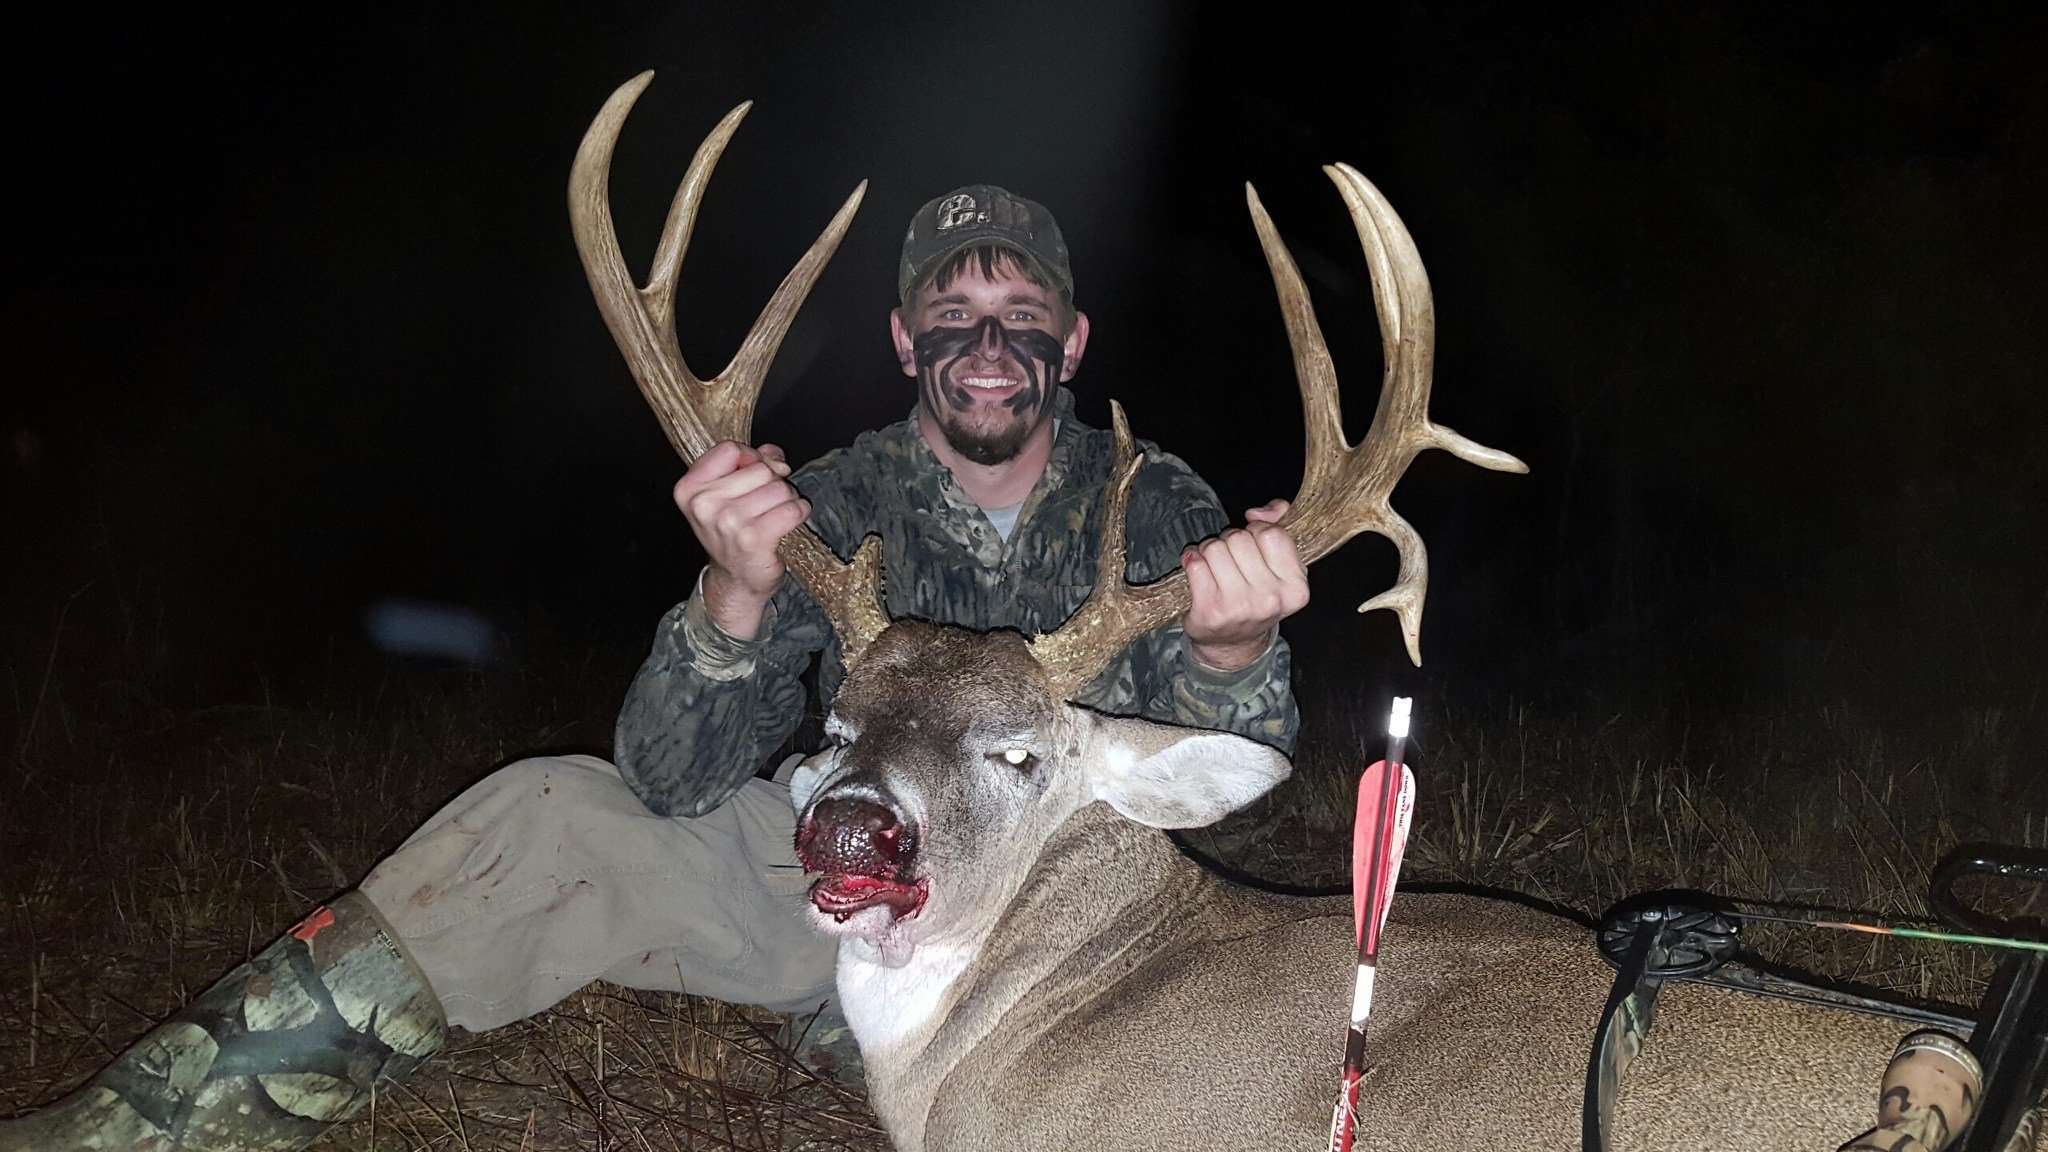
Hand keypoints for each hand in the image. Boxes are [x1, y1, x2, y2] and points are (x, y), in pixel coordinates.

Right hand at [672, 441, 810, 638]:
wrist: (735, 580)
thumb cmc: (731, 535)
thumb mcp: (726, 495)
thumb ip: (748, 464)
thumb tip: (772, 453)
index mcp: (689, 488)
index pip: (729, 449)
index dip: (751, 457)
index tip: (757, 471)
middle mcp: (704, 504)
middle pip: (759, 468)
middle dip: (773, 481)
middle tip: (766, 503)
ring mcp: (728, 522)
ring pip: (779, 488)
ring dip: (787, 499)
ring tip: (775, 515)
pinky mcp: (753, 539)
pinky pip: (791, 509)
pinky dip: (798, 512)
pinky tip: (788, 522)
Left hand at [1180, 499, 1307, 671]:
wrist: (1234, 644)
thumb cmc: (1257, 597)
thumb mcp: (1280, 567)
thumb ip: (1278, 526)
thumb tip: (1259, 511)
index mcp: (1295, 587)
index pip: (1270, 533)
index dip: (1256, 532)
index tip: (1253, 547)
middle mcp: (1270, 599)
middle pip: (1239, 539)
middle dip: (1230, 541)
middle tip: (1231, 559)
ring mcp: (1239, 607)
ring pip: (1214, 548)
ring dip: (1209, 551)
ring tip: (1215, 567)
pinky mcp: (1210, 611)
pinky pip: (1195, 564)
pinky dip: (1192, 562)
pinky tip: (1198, 574)